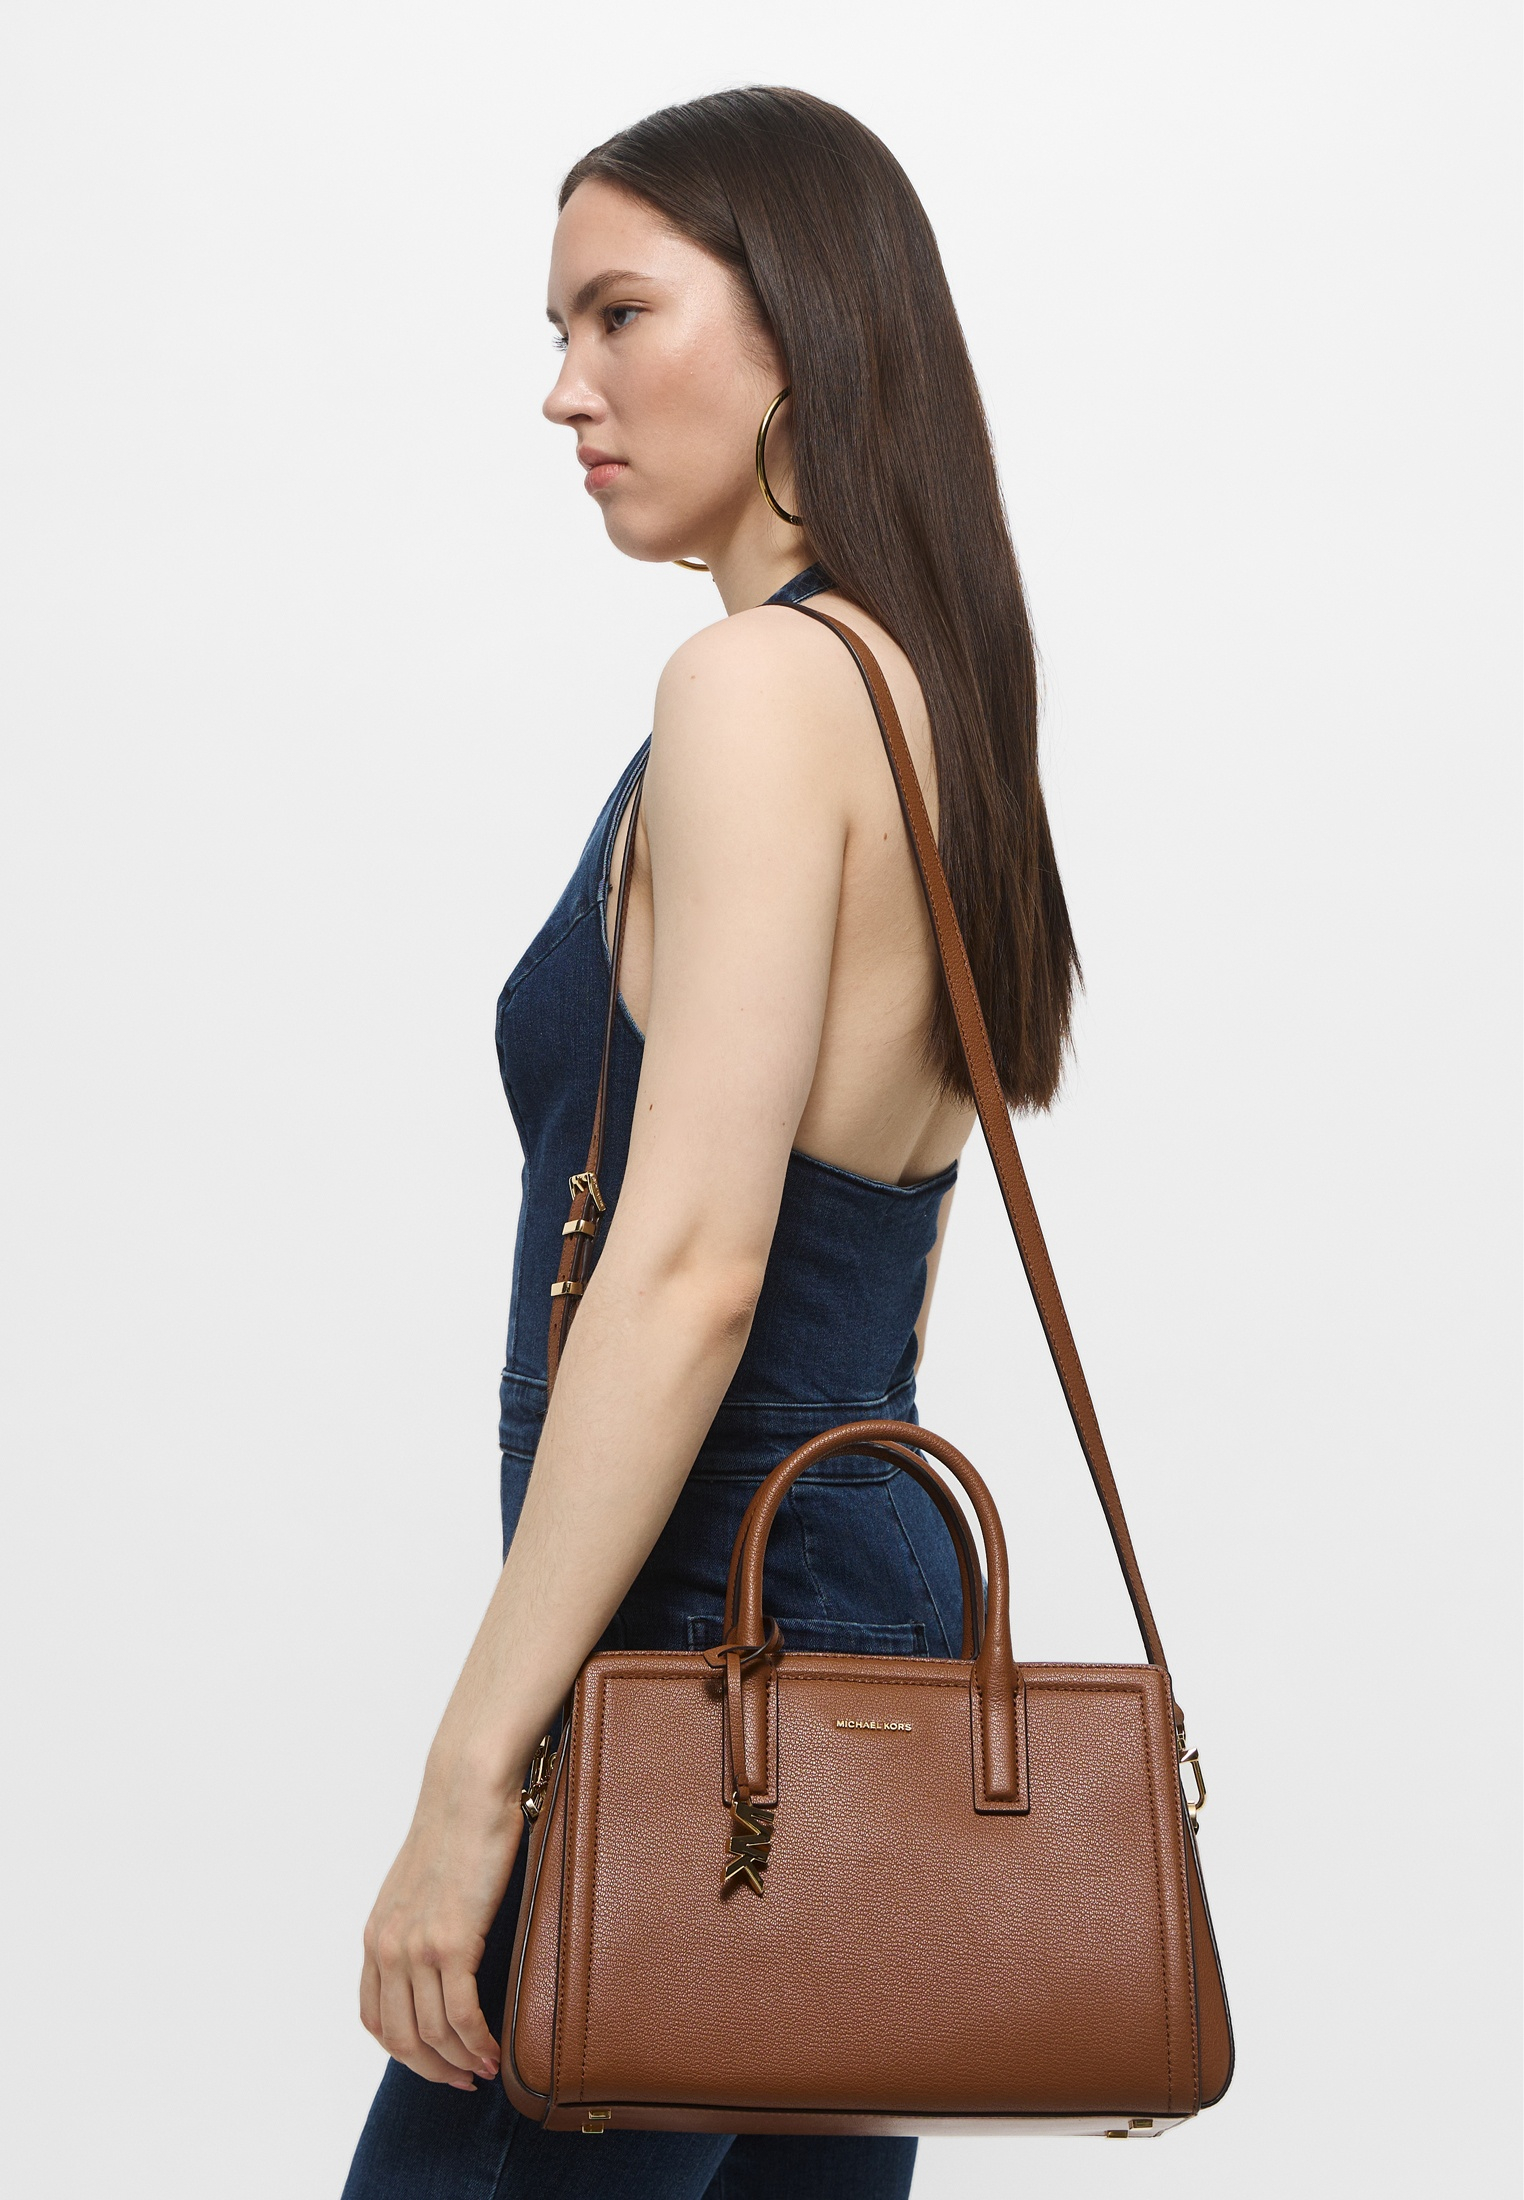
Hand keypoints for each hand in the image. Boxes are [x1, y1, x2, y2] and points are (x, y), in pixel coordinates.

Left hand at [360, 1761, 524, 2088]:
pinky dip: (477, 2042)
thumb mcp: (419, 1887)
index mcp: (376, 1936)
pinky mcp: (450, 1941)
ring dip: (459, 2062)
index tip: (435, 2062)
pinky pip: (460, 2015)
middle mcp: (387, 1947)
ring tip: (485, 2068)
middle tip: (463, 2080)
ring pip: (431, 2034)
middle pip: (399, 2039)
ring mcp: (415, 1947)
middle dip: (432, 2070)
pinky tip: (494, 2050)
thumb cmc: (455, 1829)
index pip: (374, 2019)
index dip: (405, 2052)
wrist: (466, 1790)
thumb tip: (443, 1958)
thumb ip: (419, 1926)